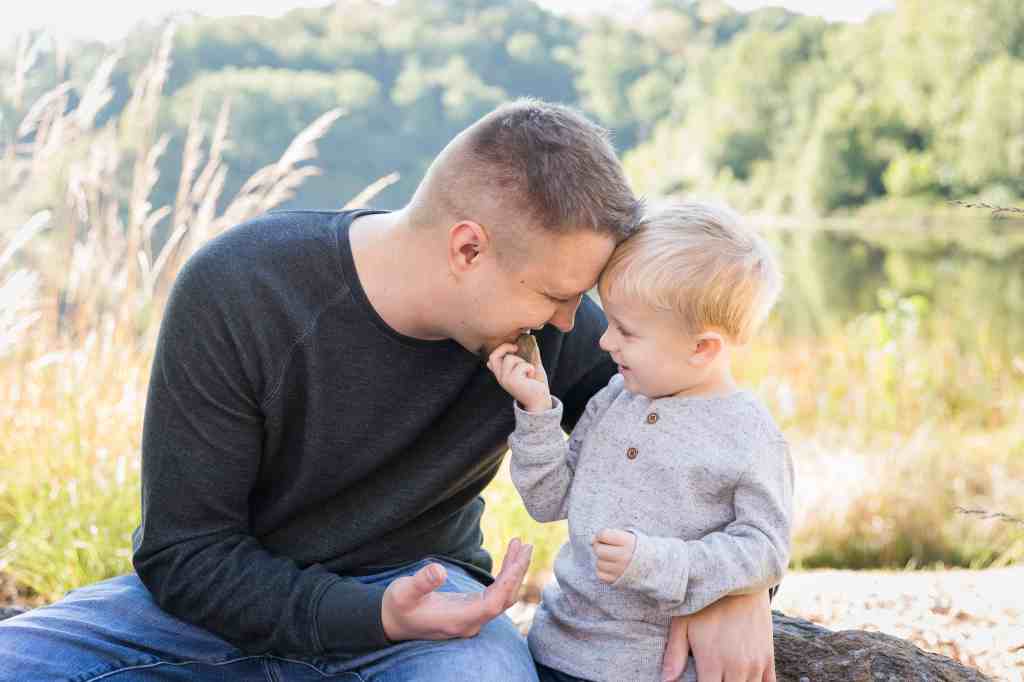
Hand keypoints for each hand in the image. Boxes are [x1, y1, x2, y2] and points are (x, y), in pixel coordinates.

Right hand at [381, 538, 532, 641]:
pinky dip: (504, 576)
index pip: (493, 604)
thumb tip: (439, 570)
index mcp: (457, 620)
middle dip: (516, 573)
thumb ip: (421, 582)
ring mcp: (471, 618)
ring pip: (502, 597)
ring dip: (513, 572)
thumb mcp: (403, 592)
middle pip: (503, 600)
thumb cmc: (397, 607)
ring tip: (520, 546)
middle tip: (525, 546)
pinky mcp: (470, 610)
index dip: (507, 584)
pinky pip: (495, 594)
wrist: (391, 622)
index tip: (516, 561)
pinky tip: (508, 558)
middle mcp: (469, 623)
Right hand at [486, 342, 550, 411]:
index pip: (491, 358)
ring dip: (522, 362)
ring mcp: (505, 379)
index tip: (514, 347)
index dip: (500, 349)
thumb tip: (531, 339)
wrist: (540, 401)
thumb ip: (528, 354)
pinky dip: (529, 368)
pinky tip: (531, 377)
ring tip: (528, 371)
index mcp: (502, 374)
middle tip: (516, 348)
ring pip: (510, 359)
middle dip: (506, 347)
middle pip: (494, 356)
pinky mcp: (513, 381)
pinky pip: (521, 365)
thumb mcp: (530, 366)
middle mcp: (501, 377)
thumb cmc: (535, 384)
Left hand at [591, 528, 635, 582]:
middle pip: (599, 550)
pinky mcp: (617, 581)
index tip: (605, 537)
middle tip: (606, 548)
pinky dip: (602, 570)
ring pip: (598, 563)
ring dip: (602, 560)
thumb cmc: (635, 549)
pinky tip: (611, 567)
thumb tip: (591, 540)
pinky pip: (600, 575)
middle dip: (599, 547)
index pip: (603, 534)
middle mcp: (624, 556)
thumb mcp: (628, 536)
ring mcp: (620, 570)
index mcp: (628, 542)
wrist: (653, 567)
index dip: (600, 535)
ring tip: (612, 559)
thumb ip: (609, 535)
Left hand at [660, 590, 774, 681]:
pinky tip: (746, 680)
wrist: (741, 579)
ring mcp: (755, 663)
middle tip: (712, 677)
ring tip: (725, 677)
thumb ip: (674, 653)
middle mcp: (736, 667)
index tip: (698, 679)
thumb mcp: (683, 622)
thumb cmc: (706, 601)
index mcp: (712, 662)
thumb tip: (665, 679)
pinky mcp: (768, 656)